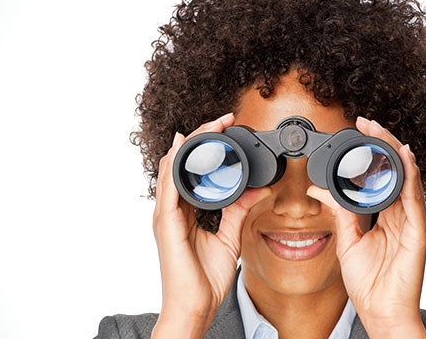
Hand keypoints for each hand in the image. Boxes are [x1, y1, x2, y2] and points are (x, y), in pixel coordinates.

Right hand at [151, 112, 270, 337]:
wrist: (196, 306)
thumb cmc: (206, 279)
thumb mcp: (230, 237)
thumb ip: (240, 211)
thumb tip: (260, 190)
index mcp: (184, 211)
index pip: (192, 169)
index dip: (207, 146)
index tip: (227, 128)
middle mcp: (172, 209)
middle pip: (181, 161)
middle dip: (200, 136)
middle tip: (223, 120)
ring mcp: (166, 215)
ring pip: (172, 167)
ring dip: (191, 143)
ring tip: (210, 126)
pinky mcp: (166, 224)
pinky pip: (169, 188)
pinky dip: (176, 166)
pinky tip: (183, 149)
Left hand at [306, 117, 425, 338]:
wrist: (380, 312)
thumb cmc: (370, 283)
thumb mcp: (347, 241)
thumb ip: (338, 212)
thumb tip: (319, 189)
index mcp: (387, 214)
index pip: (382, 174)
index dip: (372, 151)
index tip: (358, 130)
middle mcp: (402, 213)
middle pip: (396, 169)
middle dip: (382, 142)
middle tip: (367, 122)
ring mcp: (412, 220)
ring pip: (407, 176)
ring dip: (394, 151)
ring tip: (381, 131)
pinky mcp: (419, 231)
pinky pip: (415, 197)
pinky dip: (411, 175)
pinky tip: (404, 157)